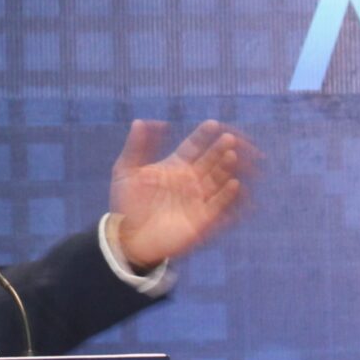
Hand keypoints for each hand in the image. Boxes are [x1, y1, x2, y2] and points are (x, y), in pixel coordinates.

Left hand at [109, 120, 258, 270]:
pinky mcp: (202, 219)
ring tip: (232, 155)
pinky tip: (234, 184)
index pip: (193, 146)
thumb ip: (135, 146)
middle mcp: (190, 179)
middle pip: (210, 160)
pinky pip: (219, 205)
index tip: (214, 124)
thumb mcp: (125, 171)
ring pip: (218, 179)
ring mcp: (197, 198)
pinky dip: (228, 195)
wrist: (128, 238)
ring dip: (226, 167)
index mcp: (175, 165)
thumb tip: (140, 121)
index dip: (203, 135)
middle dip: (221, 148)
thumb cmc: (126, 203)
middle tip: (229, 138)